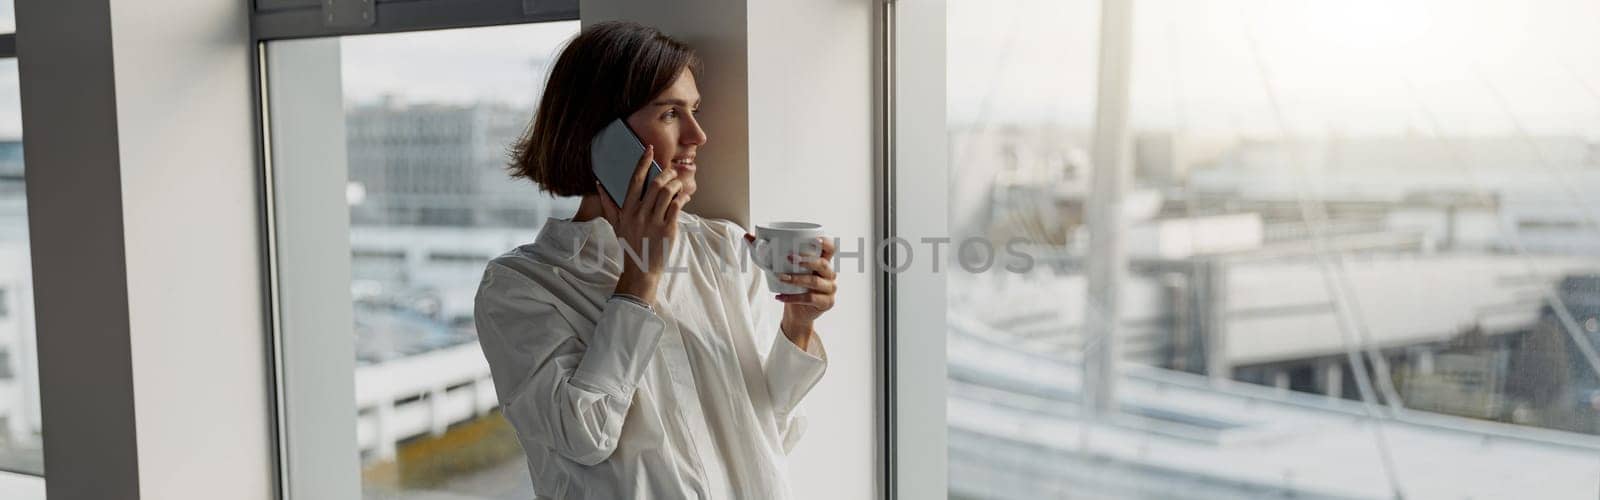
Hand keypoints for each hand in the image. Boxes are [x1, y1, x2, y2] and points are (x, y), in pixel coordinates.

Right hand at [597, 144, 689, 304]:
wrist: (641, 269)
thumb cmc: (630, 245)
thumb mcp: (616, 225)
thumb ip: (608, 204)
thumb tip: (598, 185)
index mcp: (626, 210)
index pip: (635, 181)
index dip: (643, 163)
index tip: (650, 149)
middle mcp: (639, 214)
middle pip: (655, 184)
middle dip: (666, 173)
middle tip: (672, 171)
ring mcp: (654, 222)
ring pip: (667, 192)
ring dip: (676, 183)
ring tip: (679, 183)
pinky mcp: (668, 229)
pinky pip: (677, 206)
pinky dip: (682, 197)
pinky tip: (684, 196)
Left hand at [750, 234, 836, 347]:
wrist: (797, 313)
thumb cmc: (792, 286)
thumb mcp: (782, 268)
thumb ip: (766, 252)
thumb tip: (747, 236)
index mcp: (823, 261)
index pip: (831, 248)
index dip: (826, 243)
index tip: (815, 240)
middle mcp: (830, 274)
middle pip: (823, 264)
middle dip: (806, 260)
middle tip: (788, 257)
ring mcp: (830, 289)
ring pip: (815, 281)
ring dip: (796, 279)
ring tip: (780, 278)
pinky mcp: (826, 303)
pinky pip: (810, 299)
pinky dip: (793, 298)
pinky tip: (779, 296)